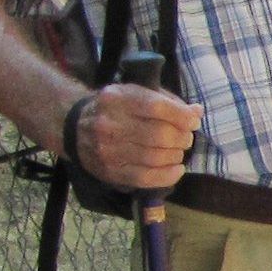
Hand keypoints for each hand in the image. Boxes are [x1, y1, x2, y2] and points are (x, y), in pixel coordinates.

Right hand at [82, 79, 200, 190]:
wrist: (75, 127)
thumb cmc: (116, 108)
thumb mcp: (136, 93)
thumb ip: (167, 102)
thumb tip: (197, 112)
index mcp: (117, 98)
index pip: (156, 107)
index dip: (182, 117)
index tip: (193, 122)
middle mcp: (109, 123)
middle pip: (159, 135)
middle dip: (182, 138)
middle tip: (186, 139)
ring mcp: (107, 149)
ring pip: (155, 157)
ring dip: (176, 156)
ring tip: (178, 151)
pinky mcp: (109, 171)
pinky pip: (145, 178)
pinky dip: (167, 176)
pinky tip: (177, 169)